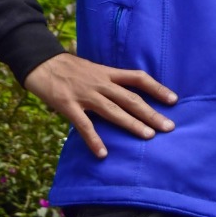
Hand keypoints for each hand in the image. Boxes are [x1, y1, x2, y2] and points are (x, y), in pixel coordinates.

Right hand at [24, 53, 177, 158]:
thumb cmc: (68, 68)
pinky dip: (94, 140)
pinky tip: (103, 153)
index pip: (138, 78)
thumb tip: (125, 95)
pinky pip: (84, 125)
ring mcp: (85, 94)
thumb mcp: (93, 69)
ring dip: (132, 124)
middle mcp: (101, 83)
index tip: (174, 99)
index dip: (157, 88)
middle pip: (131, 99)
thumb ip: (109, 81)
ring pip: (114, 111)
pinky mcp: (69, 106)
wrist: (41, 63)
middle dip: (151, 113)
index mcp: (108, 73)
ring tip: (148, 136)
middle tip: (169, 126)